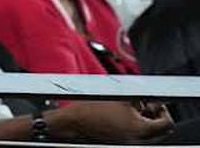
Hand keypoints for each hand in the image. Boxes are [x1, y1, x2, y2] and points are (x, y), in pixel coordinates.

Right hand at [50, 100, 172, 141]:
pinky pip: (135, 134)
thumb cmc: (90, 110)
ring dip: (143, 119)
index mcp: (141, 130)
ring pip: (148, 132)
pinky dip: (133, 125)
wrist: (71, 123)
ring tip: (129, 108)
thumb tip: (151, 97)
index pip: (167, 123)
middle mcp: (138, 140)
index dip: (162, 109)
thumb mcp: (120, 97)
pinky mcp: (119, 142)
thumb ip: (141, 98)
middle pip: (159, 130)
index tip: (154, 101)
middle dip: (154, 115)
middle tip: (145, 104)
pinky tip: (120, 115)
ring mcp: (129, 142)